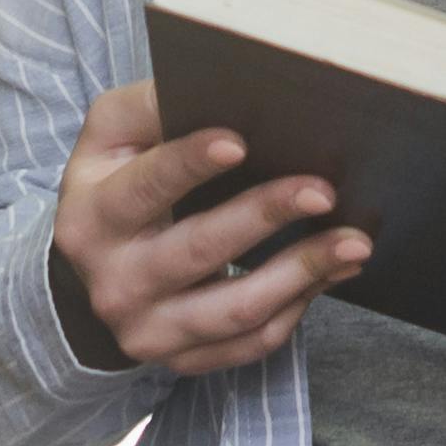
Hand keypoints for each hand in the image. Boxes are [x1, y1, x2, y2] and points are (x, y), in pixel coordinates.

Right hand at [54, 80, 356, 374]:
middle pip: (197, 250)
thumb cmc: (115, 185)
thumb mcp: (111, 138)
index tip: (239, 142)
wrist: (92, 272)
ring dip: (301, 273)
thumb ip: (149, 106)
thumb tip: (215, 85)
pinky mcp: (182, 360)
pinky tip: (329, 274)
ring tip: (353, 243)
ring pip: (234, 309)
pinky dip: (297, 308)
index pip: (143, 187)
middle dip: (265, 216)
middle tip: (324, 190)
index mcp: (92, 218)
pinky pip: (249, 343)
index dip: (189, 165)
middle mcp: (114, 282)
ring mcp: (148, 330)